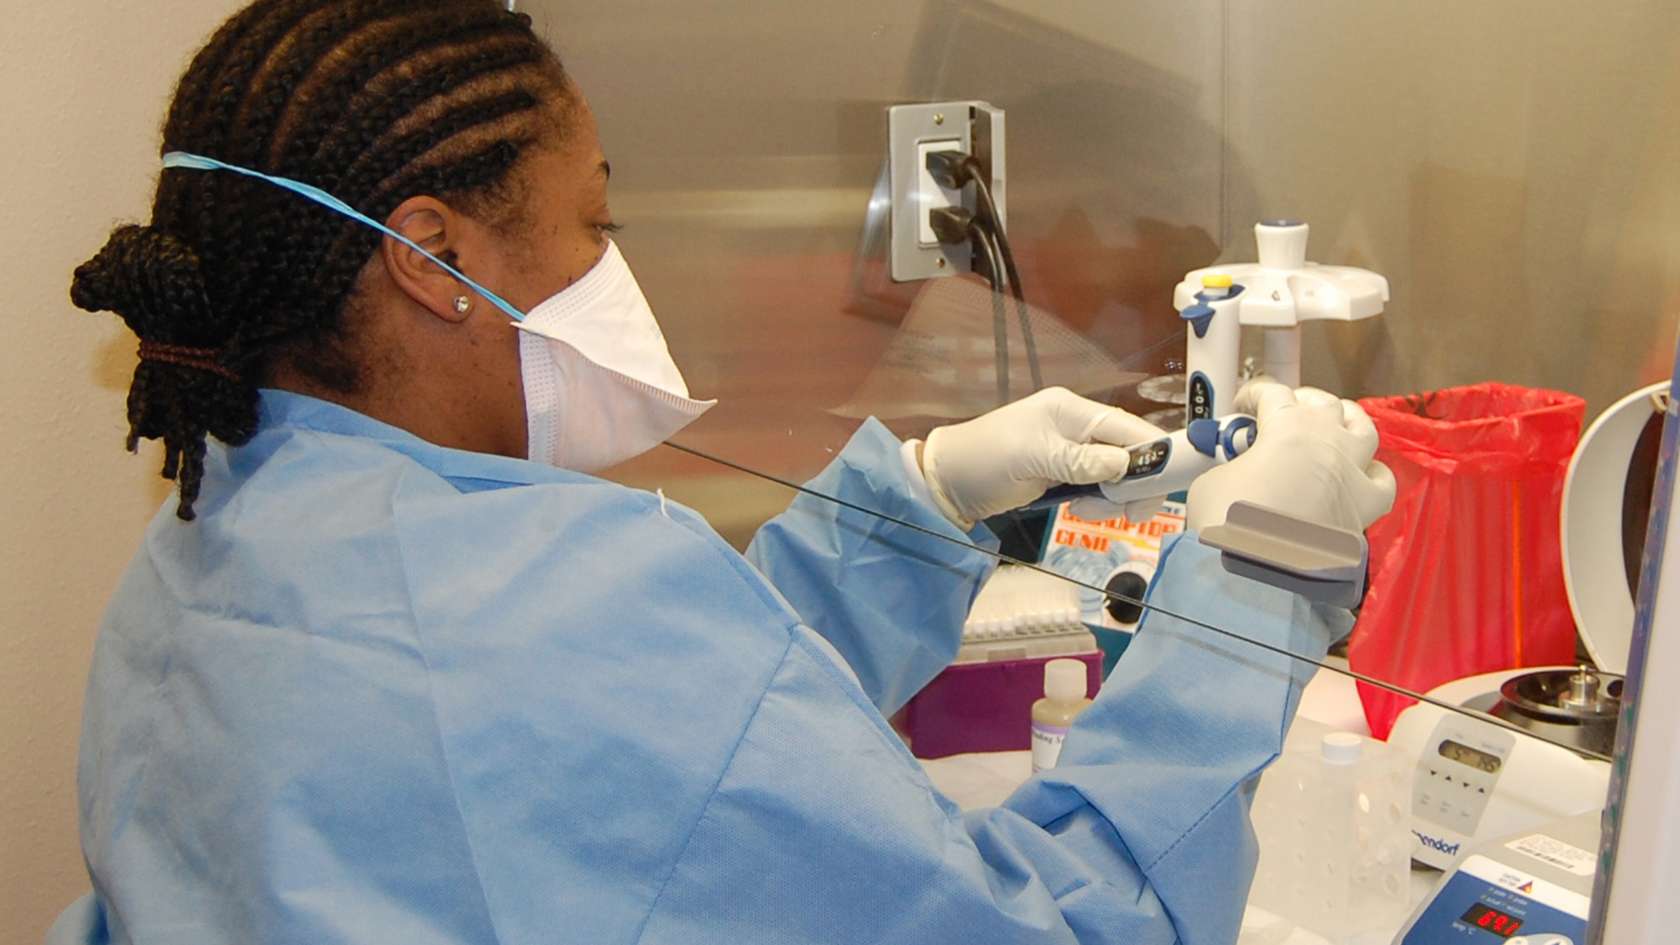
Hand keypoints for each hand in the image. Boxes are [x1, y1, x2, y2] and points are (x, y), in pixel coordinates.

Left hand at [918, 387, 1167, 527]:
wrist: (949, 480)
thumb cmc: (985, 460)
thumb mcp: (1033, 458)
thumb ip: (1080, 462)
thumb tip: (1125, 466)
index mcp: (1071, 410)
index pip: (1127, 427)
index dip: (1153, 452)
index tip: (1165, 484)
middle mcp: (1077, 426)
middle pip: (1130, 451)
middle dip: (1133, 482)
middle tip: (1124, 513)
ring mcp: (1071, 450)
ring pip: (1117, 473)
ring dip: (1114, 497)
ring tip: (1086, 512)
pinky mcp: (1064, 472)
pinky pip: (1098, 485)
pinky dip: (1099, 501)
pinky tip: (1080, 510)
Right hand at [1186, 382, 1396, 533]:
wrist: (1259, 568)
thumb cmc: (1229, 520)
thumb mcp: (1211, 480)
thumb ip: (1231, 463)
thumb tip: (1239, 469)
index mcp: (1288, 426)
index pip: (1273, 392)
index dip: (1254, 394)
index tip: (1243, 405)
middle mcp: (1327, 440)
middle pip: (1322, 402)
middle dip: (1300, 400)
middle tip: (1282, 412)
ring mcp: (1352, 472)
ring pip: (1363, 427)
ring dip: (1345, 420)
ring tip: (1330, 424)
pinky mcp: (1365, 506)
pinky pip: (1383, 479)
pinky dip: (1371, 471)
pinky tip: (1357, 473)